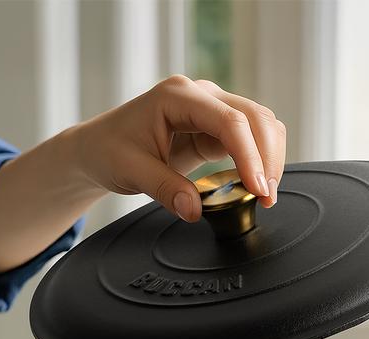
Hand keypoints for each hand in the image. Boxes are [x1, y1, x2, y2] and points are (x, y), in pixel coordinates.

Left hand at [71, 75, 286, 220]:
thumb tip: (195, 211)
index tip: (257, 188)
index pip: (229, 121)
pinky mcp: (215, 128)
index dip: (249, 156)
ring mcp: (210, 109)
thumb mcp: (132, 172)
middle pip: (254, 117)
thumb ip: (166, 190)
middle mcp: (199, 96)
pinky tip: (256, 184)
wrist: (99, 148)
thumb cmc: (109, 151)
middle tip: (267, 197)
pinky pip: (250, 137)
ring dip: (269, 157)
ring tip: (265, 194)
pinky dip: (260, 158)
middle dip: (268, 158)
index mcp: (177, 97)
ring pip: (259, 124)